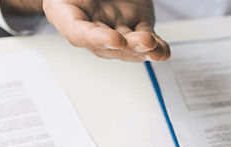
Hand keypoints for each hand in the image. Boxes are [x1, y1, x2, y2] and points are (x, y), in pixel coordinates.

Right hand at [42, 0, 169, 61]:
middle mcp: (93, 24)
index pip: (78, 33)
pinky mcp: (137, 24)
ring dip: (143, 49)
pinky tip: (164, 51)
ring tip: (156, 48)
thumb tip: (100, 9)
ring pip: (129, 46)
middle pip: (107, 45)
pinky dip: (157, 47)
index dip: (98, 40)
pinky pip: (148, 39)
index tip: (115, 40)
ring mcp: (116, 26)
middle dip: (127, 47)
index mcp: (66, 12)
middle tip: (144, 42)